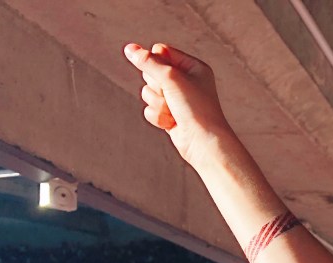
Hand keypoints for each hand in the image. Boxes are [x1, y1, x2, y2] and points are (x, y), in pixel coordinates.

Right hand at [123, 43, 235, 169]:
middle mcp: (186, 82)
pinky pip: (150, 109)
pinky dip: (158, 116)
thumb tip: (129, 49)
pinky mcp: (170, 115)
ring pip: (148, 92)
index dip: (155, 62)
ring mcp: (177, 100)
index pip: (161, 51)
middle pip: (151, 72)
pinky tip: (172, 123)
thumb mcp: (171, 78)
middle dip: (157, 86)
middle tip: (172, 96)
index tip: (167, 76)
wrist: (203, 142)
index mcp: (193, 67)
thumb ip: (148, 62)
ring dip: (157, 103)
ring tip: (174, 111)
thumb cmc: (195, 108)